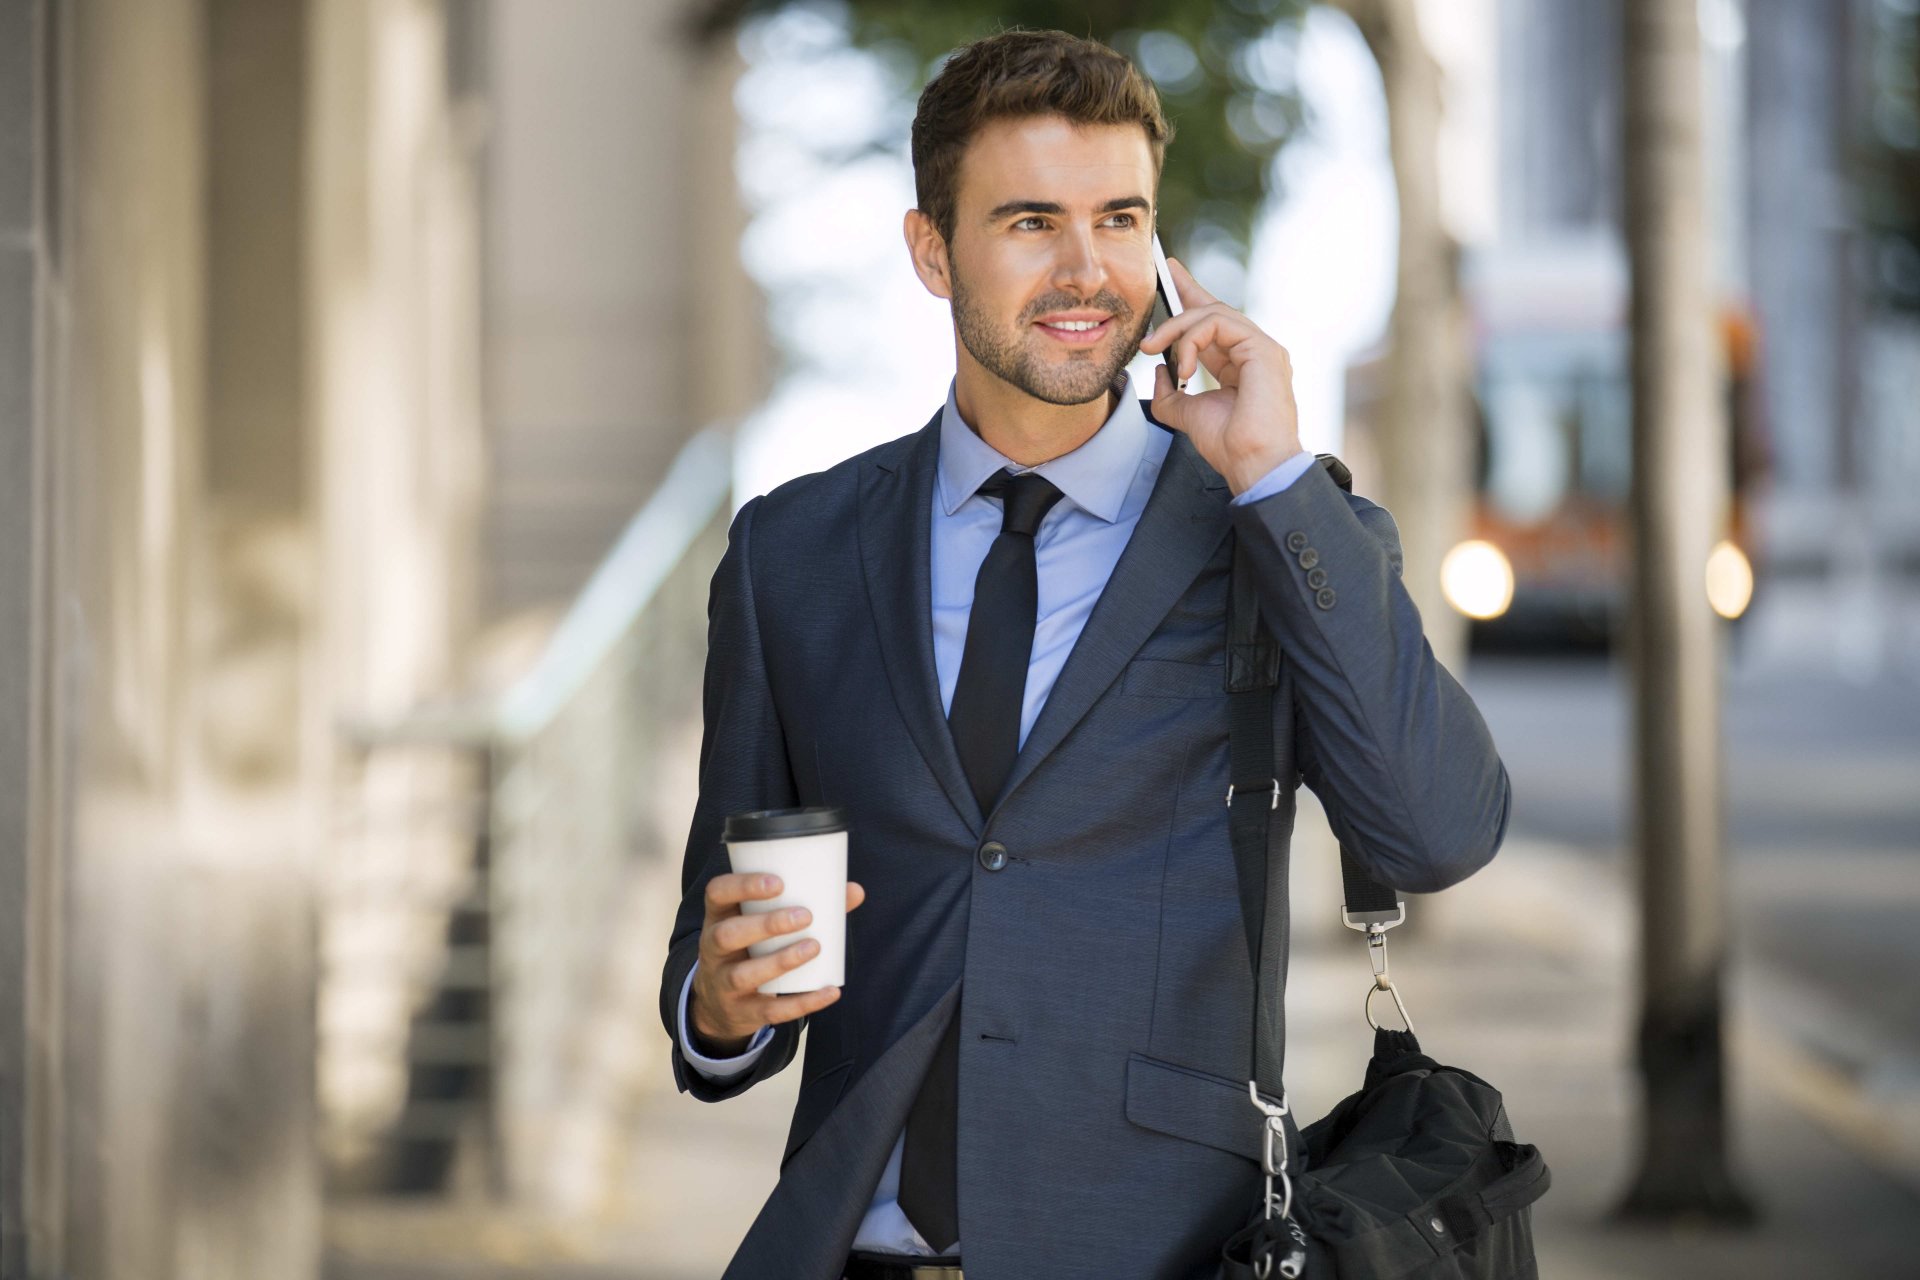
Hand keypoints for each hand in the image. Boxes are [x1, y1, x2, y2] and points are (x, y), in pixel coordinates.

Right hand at [689, 872, 867, 1053]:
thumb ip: (805, 905)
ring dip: (781, 961)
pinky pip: (769, 1011)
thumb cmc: (751, 949)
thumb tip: (854, 891)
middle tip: (805, 916)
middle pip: (727, 935)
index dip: (742, 885)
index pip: (717, 894)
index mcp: (718, 917)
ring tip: (814, 947)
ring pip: (743, 974)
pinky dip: (802, 1002)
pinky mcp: (741, 1012)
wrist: (719, 1006)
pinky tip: (829, 991)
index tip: (778, 883)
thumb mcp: (759, 924)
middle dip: (766, 925)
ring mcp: (723, 984)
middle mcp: (712, 949)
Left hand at [1137, 257, 1304, 495]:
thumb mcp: (1188, 413)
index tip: (1170, 276)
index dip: (1193, 295)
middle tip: (1151, 313)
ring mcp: (1262, 348)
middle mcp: (1254, 351)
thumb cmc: (1229, 445)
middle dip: (1181, 297)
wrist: (1252, 464)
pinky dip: (1193, 340)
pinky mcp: (1262, 348)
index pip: (1215, 322)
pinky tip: (1185, 366)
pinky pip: (1219, 323)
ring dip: (1177, 329)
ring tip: (1154, 350)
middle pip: (1214, 309)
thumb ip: (1172, 392)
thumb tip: (1159, 371)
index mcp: (1241, 364)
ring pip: (1212, 314)